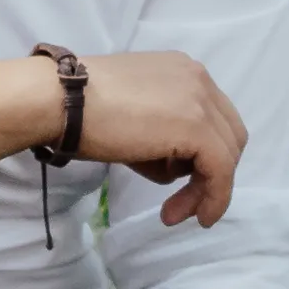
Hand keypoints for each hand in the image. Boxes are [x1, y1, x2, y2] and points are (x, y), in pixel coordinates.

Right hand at [73, 47, 246, 228]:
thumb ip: (161, 129)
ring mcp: (201, 101)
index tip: (179, 184)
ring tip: (172, 213)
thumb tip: (172, 162)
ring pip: (226, 156)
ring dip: (205, 191)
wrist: (60, 101)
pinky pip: (221, 171)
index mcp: (183, 71)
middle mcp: (199, 79)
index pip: (213, 118)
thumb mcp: (134, 113)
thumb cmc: (79, 109)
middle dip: (209, 175)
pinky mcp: (198, 129)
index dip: (203, 155)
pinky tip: (198, 217)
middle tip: (178, 204)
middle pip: (227, 136)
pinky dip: (215, 198)